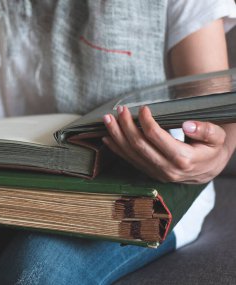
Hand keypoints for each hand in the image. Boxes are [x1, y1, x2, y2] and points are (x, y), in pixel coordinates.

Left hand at [102, 105, 230, 183]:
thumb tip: (188, 124)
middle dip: (126, 126)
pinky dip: (116, 148)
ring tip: (107, 119)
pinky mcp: (149, 172)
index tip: (142, 108)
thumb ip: (205, 130)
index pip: (157, 138)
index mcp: (183, 159)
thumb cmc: (211, 149)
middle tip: (119, 110)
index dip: (146, 121)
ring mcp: (155, 172)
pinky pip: (129, 160)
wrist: (208, 169)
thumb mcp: (216, 138)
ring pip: (130, 153)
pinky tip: (107, 137)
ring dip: (116, 135)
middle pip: (139, 145)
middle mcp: (166, 169)